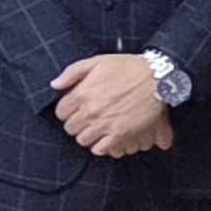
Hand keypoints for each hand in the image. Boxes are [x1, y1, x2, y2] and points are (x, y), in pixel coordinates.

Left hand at [51, 53, 168, 156]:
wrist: (155, 78)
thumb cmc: (127, 67)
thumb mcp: (96, 62)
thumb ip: (72, 73)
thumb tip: (54, 85)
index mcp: (82, 93)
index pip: (61, 112)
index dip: (66, 111)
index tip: (74, 110)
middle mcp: (90, 111)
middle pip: (70, 128)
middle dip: (75, 124)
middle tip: (85, 119)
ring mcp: (105, 123)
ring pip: (83, 140)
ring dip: (86, 135)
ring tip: (94, 129)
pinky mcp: (120, 133)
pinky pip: (100, 149)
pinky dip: (99, 146)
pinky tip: (104, 138)